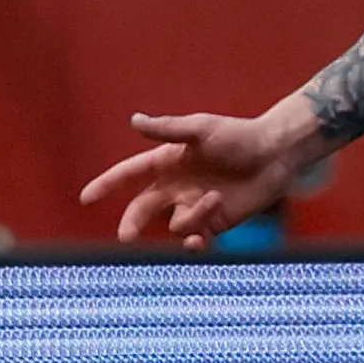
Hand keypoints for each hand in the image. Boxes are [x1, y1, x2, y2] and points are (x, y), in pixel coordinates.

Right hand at [77, 102, 320, 246]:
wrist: (277, 154)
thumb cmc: (239, 136)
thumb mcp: (201, 128)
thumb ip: (167, 129)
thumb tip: (134, 120)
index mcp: (167, 163)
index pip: (129, 175)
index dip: (107, 185)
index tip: (86, 198)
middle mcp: (177, 187)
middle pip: (142, 208)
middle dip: (132, 223)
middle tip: (126, 237)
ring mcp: (195, 206)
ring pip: (175, 224)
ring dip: (191, 217)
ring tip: (215, 199)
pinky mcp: (216, 222)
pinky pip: (195, 238)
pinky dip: (195, 242)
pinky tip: (200, 241)